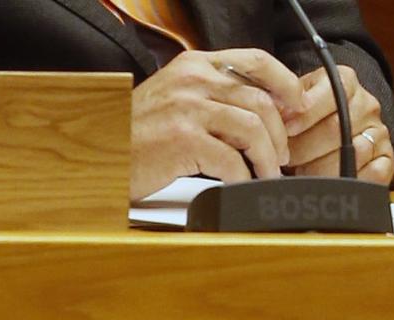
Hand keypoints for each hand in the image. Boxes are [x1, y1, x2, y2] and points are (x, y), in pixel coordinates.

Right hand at [129, 48, 309, 200]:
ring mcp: (187, 109)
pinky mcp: (183, 141)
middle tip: (279, 156)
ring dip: (265, 158)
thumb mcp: (172, 99)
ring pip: (252, 130)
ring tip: (264, 174)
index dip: (286, 83)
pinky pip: (231, 161)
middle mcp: (192, 81)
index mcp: (193, 65)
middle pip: (260, 101)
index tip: (297, 106)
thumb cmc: (133, 135)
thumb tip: (255, 113)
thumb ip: (209, 97)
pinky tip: (239, 185)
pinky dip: (242, 177)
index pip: (255, 60)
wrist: (97, 155)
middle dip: (279, 133)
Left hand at [285, 65, 393, 183]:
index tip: (285, 131)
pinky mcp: (386, 159)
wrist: (334, 131)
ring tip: (304, 172)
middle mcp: (367, 104)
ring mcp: (379, 132)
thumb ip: (283, 105)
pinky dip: (349, 180)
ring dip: (321, 169)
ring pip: (352, 153)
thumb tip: (273, 115)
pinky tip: (330, 182)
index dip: (304, 116)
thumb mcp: (293, 102)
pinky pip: (374, 173)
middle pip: (336, 128)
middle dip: (304, 148)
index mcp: (345, 81)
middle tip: (287, 159)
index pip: (329, 95)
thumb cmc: (306, 119)